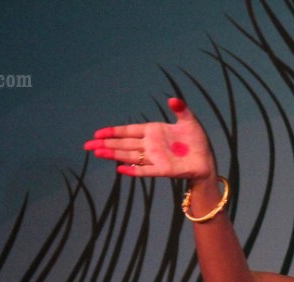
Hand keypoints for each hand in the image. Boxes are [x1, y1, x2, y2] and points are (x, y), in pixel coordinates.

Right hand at [84, 98, 213, 179]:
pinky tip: (121, 170)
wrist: (206, 160)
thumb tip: (172, 99)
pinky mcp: (163, 170)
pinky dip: (134, 170)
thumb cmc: (197, 140)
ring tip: (98, 154)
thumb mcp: (189, 121)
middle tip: (87, 146)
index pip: (129, 131)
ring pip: (130, 156)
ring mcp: (155, 158)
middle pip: (124, 144)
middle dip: (106, 144)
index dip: (113, 132)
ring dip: (114, 155)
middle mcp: (150, 145)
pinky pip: (146, 170)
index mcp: (153, 132)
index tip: (97, 134)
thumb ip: (180, 110)